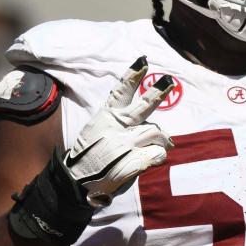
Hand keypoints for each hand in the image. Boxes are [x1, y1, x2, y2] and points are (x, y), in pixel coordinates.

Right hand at [65, 56, 174, 207]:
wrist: (75, 183)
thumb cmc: (89, 157)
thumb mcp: (97, 133)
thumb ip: (119, 125)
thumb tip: (145, 125)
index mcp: (106, 118)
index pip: (120, 93)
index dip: (132, 77)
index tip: (143, 62)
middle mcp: (117, 128)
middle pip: (143, 107)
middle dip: (157, 93)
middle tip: (169, 81)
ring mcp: (126, 144)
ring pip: (157, 133)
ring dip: (162, 140)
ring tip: (162, 145)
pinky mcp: (134, 162)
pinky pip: (158, 154)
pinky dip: (157, 156)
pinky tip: (149, 161)